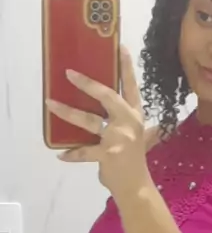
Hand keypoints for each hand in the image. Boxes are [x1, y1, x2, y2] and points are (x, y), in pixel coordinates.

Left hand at [45, 46, 150, 200]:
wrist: (136, 186)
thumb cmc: (134, 160)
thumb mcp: (139, 138)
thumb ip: (134, 125)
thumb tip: (126, 116)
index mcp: (136, 115)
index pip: (131, 86)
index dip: (126, 67)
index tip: (121, 46)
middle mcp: (129, 122)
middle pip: (107, 97)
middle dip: (88, 84)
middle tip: (69, 73)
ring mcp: (118, 138)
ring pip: (89, 120)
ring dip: (67, 111)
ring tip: (50, 104)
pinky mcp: (107, 154)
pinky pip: (83, 151)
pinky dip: (72, 154)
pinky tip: (61, 154)